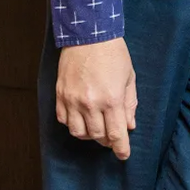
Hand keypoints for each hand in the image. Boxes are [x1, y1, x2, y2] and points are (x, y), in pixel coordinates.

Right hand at [56, 37, 138, 159]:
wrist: (88, 34)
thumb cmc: (113, 54)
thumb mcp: (129, 77)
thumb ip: (130, 104)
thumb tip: (129, 126)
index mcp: (111, 99)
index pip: (116, 134)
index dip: (121, 149)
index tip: (124, 155)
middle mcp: (91, 103)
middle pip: (98, 136)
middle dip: (107, 140)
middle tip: (112, 136)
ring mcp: (72, 100)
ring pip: (79, 132)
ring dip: (89, 134)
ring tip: (97, 127)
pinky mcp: (60, 94)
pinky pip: (64, 120)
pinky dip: (73, 123)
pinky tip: (81, 118)